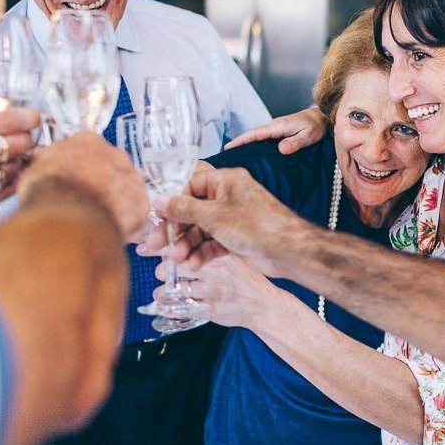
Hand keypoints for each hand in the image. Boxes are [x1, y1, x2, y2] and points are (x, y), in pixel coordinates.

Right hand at [0, 104, 39, 217]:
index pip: (9, 119)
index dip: (29, 118)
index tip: (35, 117)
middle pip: (18, 144)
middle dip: (27, 139)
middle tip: (29, 136)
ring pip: (12, 168)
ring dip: (19, 162)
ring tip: (20, 157)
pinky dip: (9, 184)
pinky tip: (11, 179)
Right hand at [19, 132, 150, 239]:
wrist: (69, 215)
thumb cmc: (51, 192)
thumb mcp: (36, 169)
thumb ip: (46, 162)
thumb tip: (42, 161)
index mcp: (87, 141)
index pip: (87, 148)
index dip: (81, 165)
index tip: (76, 176)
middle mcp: (114, 155)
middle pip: (111, 166)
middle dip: (102, 181)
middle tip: (88, 198)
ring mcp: (131, 178)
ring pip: (127, 188)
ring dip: (116, 200)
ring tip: (99, 217)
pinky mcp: (141, 204)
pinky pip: (137, 212)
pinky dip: (128, 221)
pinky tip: (113, 229)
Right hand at [145, 166, 306, 272]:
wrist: (288, 250)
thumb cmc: (257, 225)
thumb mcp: (213, 216)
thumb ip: (184, 209)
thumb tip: (160, 201)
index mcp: (225, 180)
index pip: (190, 186)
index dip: (172, 202)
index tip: (158, 218)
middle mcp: (228, 197)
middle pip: (192, 211)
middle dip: (175, 229)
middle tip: (156, 245)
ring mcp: (232, 218)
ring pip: (200, 230)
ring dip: (187, 245)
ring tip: (178, 259)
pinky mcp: (236, 238)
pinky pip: (212, 243)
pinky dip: (202, 253)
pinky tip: (192, 264)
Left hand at [157, 252, 277, 328]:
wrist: (263, 305)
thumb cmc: (244, 279)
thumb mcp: (230, 257)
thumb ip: (207, 250)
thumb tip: (173, 242)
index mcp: (218, 253)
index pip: (182, 244)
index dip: (159, 245)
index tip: (143, 246)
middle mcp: (215, 270)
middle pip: (173, 266)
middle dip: (162, 270)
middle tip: (162, 272)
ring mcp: (213, 291)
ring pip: (174, 289)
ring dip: (163, 292)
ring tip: (162, 292)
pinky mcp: (211, 310)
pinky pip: (181, 309)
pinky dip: (168, 309)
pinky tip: (165, 307)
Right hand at [225, 106, 327, 154]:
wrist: (322, 117)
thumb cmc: (316, 126)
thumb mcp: (308, 136)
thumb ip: (295, 142)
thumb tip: (281, 149)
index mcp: (278, 126)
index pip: (255, 134)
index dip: (240, 141)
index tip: (228, 148)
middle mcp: (274, 126)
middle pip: (251, 135)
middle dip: (237, 143)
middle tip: (224, 156)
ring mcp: (275, 128)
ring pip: (256, 136)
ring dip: (244, 143)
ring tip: (233, 156)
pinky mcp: (278, 131)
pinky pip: (262, 138)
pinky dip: (254, 143)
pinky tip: (251, 151)